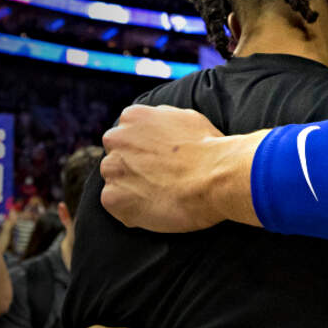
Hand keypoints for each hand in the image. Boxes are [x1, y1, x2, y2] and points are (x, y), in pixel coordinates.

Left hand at [101, 105, 259, 231]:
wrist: (216, 178)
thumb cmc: (209, 149)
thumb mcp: (187, 118)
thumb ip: (162, 120)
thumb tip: (157, 123)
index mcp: (133, 117)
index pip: (128, 135)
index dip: (145, 151)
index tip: (162, 162)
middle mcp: (115, 138)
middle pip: (117, 157)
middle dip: (134, 168)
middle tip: (161, 180)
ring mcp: (111, 169)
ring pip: (116, 181)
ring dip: (132, 189)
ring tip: (162, 195)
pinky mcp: (111, 198)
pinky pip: (117, 205)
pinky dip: (133, 210)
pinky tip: (158, 208)